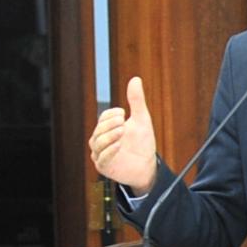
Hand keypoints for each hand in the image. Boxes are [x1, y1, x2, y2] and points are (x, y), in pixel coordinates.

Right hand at [87, 76, 159, 194]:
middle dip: (109, 125)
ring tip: (121, 132)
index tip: (123, 113)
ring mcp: (101, 154)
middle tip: (122, 122)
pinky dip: (109, 151)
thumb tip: (135, 79)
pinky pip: (102, 159)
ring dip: (109, 137)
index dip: (111, 114)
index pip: (103, 118)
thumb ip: (136, 101)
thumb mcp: (141, 119)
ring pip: (97, 143)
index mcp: (107, 128)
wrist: (148, 165)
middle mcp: (101, 140)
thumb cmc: (143, 143)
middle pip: (99, 130)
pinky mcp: (104, 167)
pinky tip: (119, 145)